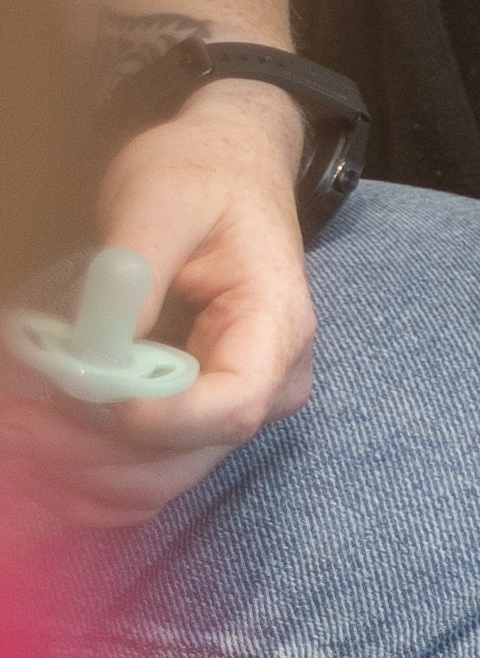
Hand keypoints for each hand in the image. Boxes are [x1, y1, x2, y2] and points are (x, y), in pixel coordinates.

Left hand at [3, 78, 317, 534]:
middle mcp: (267, 384)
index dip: (152, 417)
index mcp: (275, 326)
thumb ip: (135, 268)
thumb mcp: (163, 198)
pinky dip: (75, 476)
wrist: (228, 172)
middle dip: (82, 445)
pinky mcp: (192, 425)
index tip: (80, 389)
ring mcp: (230, 412)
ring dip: (67, 467)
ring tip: (14, 413)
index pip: (230, 405)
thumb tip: (101, 343)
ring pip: (148, 485)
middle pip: (179, 461)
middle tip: (12, 403)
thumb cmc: (200, 178)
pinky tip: (35, 436)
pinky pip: (135, 483)